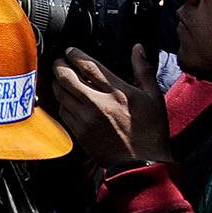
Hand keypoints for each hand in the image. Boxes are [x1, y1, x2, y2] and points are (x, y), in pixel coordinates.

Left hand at [52, 45, 172, 166]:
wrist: (144, 164)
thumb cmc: (151, 130)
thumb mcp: (153, 96)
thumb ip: (143, 69)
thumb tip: (138, 48)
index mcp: (117, 93)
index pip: (88, 66)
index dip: (74, 54)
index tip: (70, 51)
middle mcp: (98, 105)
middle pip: (66, 78)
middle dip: (59, 65)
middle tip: (60, 61)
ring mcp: (86, 121)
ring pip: (61, 95)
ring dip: (58, 83)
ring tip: (61, 78)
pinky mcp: (80, 134)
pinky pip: (63, 113)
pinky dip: (61, 102)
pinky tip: (66, 99)